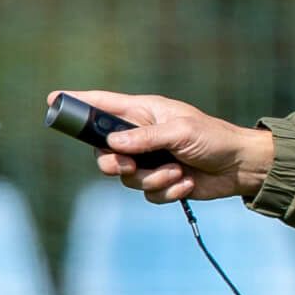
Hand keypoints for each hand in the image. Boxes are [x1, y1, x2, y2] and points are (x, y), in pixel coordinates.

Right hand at [47, 89, 275, 204]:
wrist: (242, 167)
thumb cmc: (214, 138)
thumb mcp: (180, 132)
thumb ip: (145, 138)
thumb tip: (112, 145)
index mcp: (142, 112)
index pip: (102, 105)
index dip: (76, 104)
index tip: (52, 101)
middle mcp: (140, 136)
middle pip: (102, 152)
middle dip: (112, 163)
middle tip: (125, 166)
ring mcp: (149, 161)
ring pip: (125, 178)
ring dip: (152, 179)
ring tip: (178, 172)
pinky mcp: (162, 182)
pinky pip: (148, 194)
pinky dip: (167, 191)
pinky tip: (186, 183)